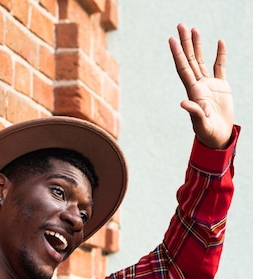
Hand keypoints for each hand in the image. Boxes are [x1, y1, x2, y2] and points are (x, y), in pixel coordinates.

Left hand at [169, 23, 233, 148]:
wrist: (218, 137)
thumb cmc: (207, 133)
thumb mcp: (200, 124)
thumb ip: (194, 113)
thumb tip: (184, 103)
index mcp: (193, 92)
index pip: (183, 68)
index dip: (177, 54)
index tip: (171, 40)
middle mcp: (199, 85)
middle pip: (190, 59)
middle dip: (185, 43)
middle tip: (180, 25)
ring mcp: (210, 85)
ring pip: (202, 60)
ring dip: (197, 45)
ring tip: (194, 29)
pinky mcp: (221, 87)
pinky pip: (220, 67)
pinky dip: (220, 55)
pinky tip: (219, 42)